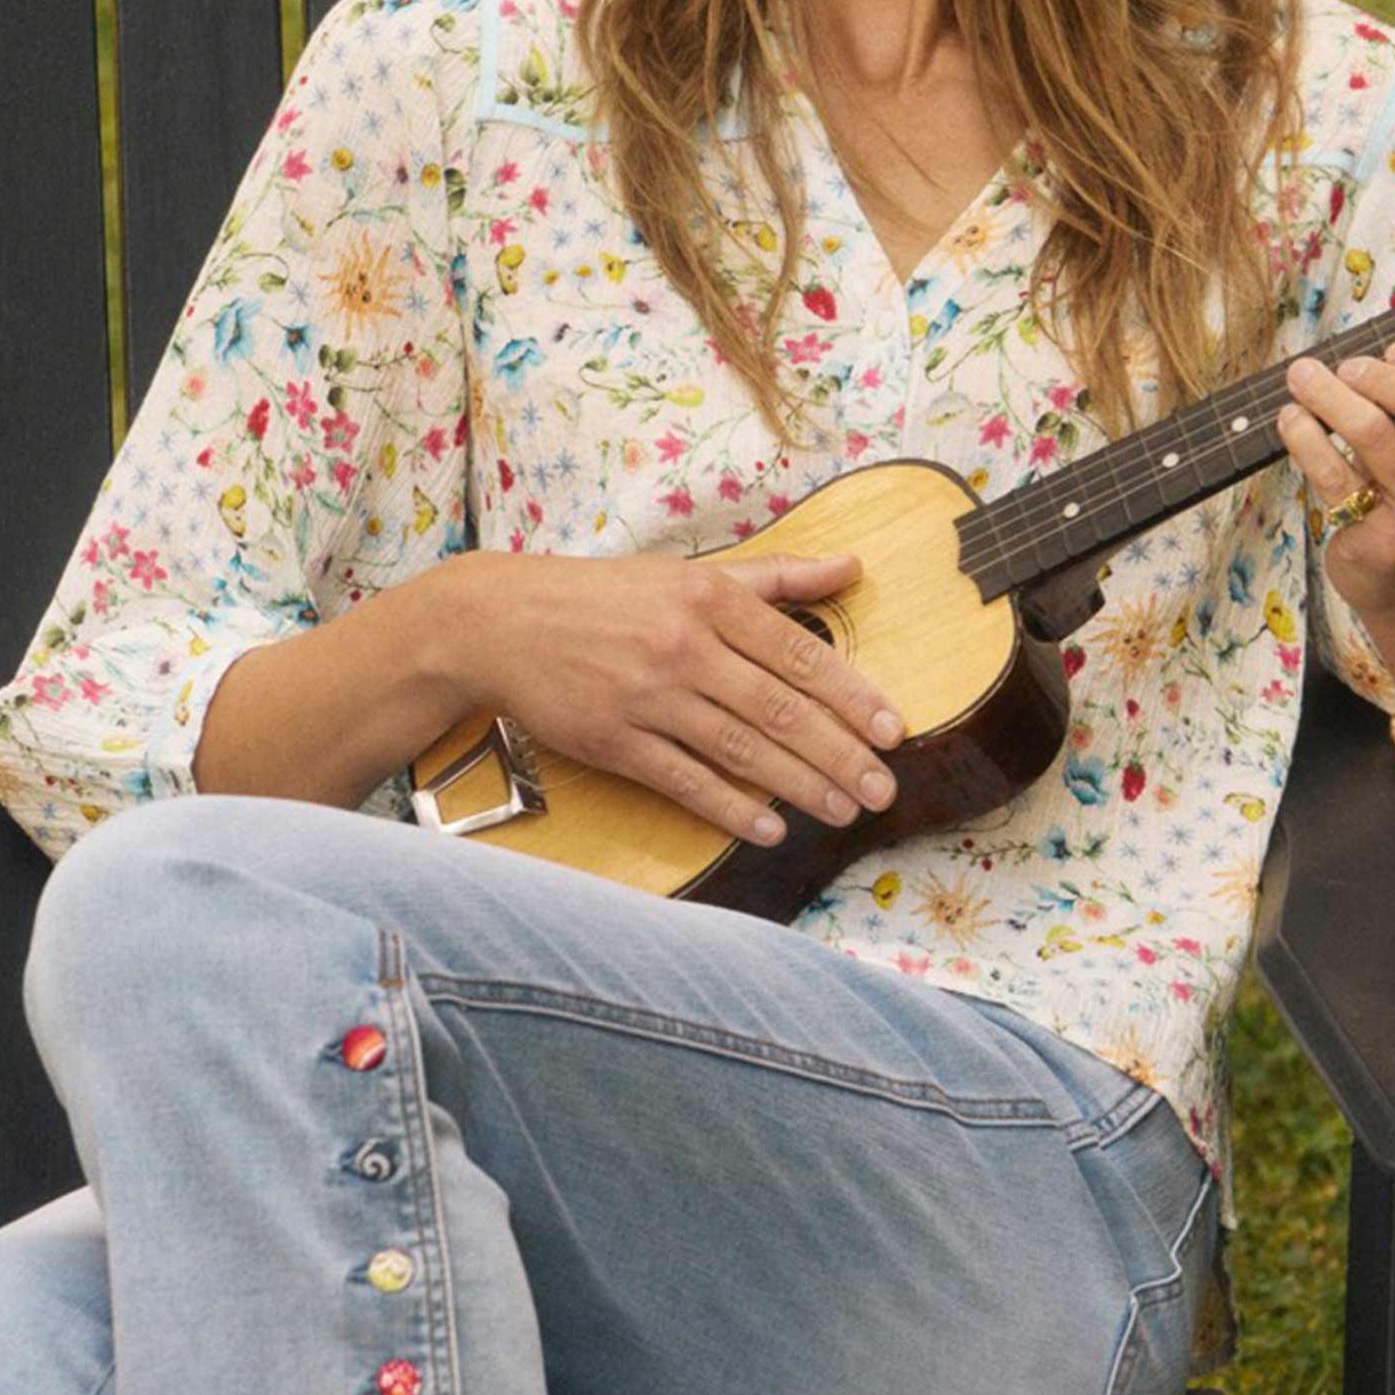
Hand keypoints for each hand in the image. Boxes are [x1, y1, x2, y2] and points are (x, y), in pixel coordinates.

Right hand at [450, 547, 903, 845]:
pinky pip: (684, 780)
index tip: (892, 731)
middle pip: (778, 710)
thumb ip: (774, 577)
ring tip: (841, 810)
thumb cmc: (604, 596)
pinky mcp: (613, 741)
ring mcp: (647, 697)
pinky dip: (730, 807)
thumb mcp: (688, 572)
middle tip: (880, 788)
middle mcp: (682, 646)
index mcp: (708, 599)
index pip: (797, 654)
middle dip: (838, 754)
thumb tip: (851, 566)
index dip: (851, 696)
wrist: (501, 621)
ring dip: (798, 785)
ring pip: (740, 749)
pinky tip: (767, 827)